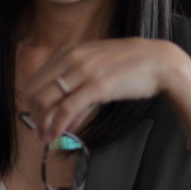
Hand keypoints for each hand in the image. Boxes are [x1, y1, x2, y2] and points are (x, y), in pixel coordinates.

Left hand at [21, 38, 184, 142]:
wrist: (159, 61)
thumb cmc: (129, 66)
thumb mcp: (97, 70)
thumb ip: (78, 91)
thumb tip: (64, 120)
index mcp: (69, 52)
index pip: (36, 79)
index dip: (32, 103)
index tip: (36, 119)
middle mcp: (72, 59)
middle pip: (36, 91)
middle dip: (34, 115)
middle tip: (40, 132)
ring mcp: (83, 71)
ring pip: (47, 101)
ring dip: (43, 124)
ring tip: (46, 137)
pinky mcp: (97, 86)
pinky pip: (66, 109)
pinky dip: (57, 125)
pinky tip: (58, 135)